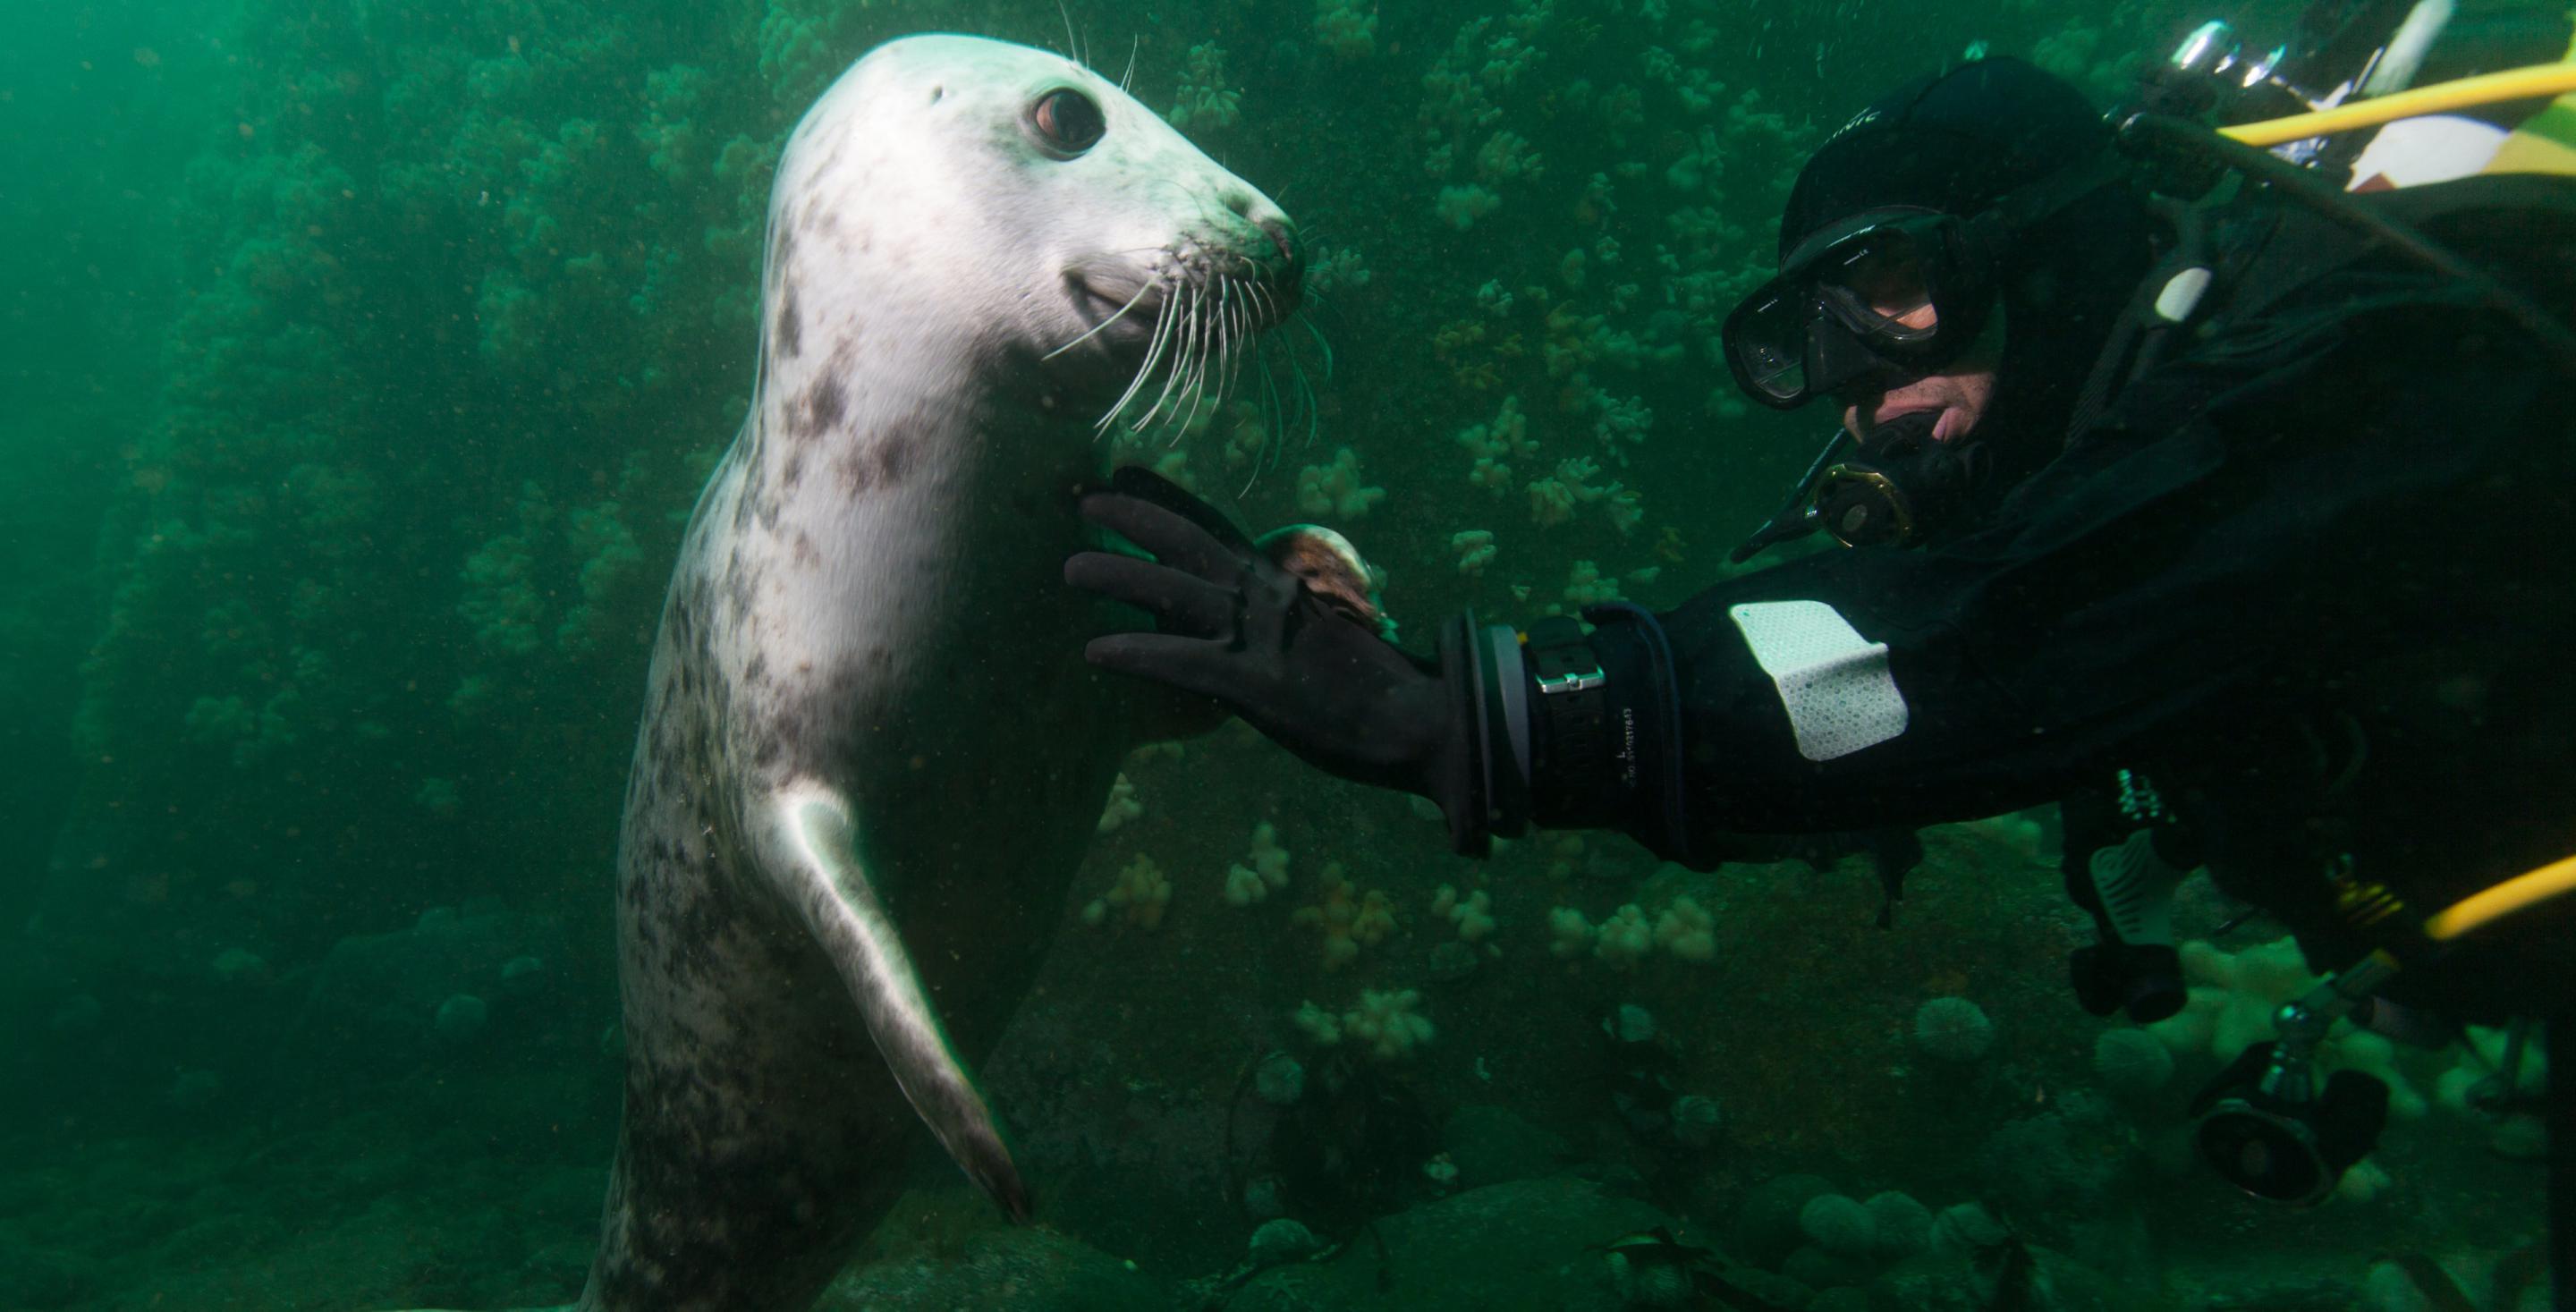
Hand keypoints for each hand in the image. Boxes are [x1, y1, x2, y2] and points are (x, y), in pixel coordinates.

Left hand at [1065, 467, 1462, 800]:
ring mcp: (1258, 636)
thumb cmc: (1375, 688)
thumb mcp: (1321, 636)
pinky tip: (1095, 652)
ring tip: (1069, 568)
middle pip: (1186, 541)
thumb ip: (1280, 619)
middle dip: (1132, 516)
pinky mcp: (1254, 684)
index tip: (1123, 470)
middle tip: (1083, 499)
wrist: (1419, 719)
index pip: (1214, 526)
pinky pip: (1181, 663)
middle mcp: (1265, 596)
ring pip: (1173, 591)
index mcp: (1280, 583)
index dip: (1166, 497)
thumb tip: (1248, 618)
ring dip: (1118, 575)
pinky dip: (1136, 653)